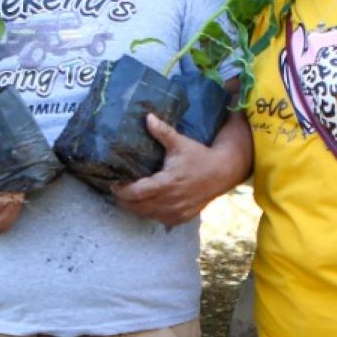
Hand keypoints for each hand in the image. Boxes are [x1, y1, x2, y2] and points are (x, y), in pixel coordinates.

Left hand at [112, 115, 229, 225]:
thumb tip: (147, 117)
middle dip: (124, 200)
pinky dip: (151, 213)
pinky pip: (159, 219)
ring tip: (128, 198)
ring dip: (136, 208)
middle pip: (137, 207)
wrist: (222, 172)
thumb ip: (162, 132)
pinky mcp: (181, 217)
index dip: (121, 191)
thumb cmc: (199, 156)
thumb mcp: (180, 143)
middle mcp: (170, 201)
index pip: (136, 193)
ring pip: (147, 215)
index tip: (114, 183)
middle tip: (117, 190)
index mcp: (166, 183)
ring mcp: (176, 211)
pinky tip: (147, 204)